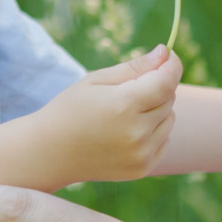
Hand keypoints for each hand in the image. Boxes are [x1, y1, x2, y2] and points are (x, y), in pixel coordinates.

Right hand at [28, 45, 182, 185]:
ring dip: (156, 110)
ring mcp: (140, 154)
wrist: (49, 153)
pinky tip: (126, 132)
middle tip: (128, 89)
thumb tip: (165, 53)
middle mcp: (136, 133)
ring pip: (169, 119)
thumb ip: (135, 67)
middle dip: (156, 87)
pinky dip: (153, 131)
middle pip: (168, 98)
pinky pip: (164, 139)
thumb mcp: (97, 80)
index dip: (171, 65)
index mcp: (123, 106)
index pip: (166, 81)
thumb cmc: (71, 109)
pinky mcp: (142, 169)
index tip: (168, 56)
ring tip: (125, 113)